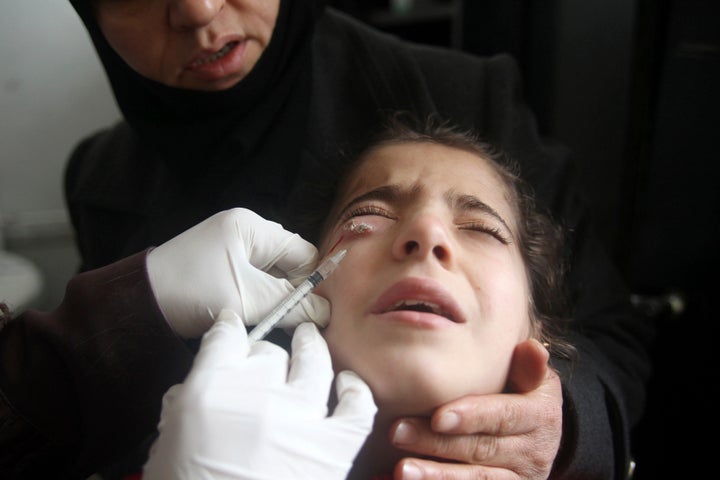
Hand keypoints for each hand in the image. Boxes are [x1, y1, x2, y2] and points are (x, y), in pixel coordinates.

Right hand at [143, 309, 376, 479]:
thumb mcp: (167, 444)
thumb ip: (184, 404)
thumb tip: (200, 385)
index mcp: (210, 390)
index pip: (226, 336)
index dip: (229, 331)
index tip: (231, 331)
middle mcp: (258, 394)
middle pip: (269, 351)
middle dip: (264, 355)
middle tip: (263, 365)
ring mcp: (300, 418)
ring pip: (314, 360)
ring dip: (311, 347)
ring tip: (310, 340)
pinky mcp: (332, 448)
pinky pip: (356, 405)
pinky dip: (354, 390)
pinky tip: (346, 384)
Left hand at [147, 208, 329, 336]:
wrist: (136, 304)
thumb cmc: (189, 292)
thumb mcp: (247, 300)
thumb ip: (292, 305)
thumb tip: (327, 314)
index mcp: (252, 227)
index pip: (303, 252)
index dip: (312, 282)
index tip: (315, 313)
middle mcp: (244, 231)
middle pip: (289, 263)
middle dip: (293, 291)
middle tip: (295, 321)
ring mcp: (230, 247)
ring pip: (272, 275)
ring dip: (275, 297)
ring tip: (270, 319)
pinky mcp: (220, 266)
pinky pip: (253, 280)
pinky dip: (258, 298)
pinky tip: (253, 315)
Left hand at [390, 339, 561, 479]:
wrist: (539, 437)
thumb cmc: (524, 394)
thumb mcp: (534, 379)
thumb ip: (528, 367)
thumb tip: (532, 348)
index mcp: (541, 417)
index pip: (505, 416)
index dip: (472, 417)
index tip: (437, 417)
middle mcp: (534, 454)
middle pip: (481, 450)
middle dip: (436, 444)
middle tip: (397, 433)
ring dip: (436, 476)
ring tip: (401, 470)